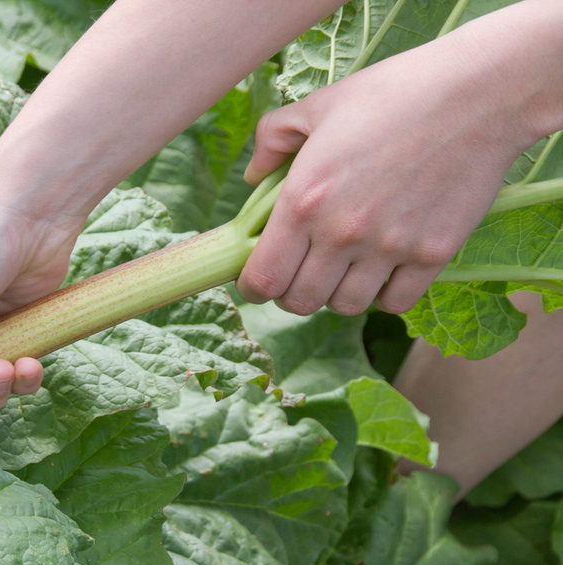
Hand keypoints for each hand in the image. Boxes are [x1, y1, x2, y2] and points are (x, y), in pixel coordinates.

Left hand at [237, 14, 545, 315]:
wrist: (477, 93)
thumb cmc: (392, 93)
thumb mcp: (318, 106)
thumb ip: (272, 140)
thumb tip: (251, 176)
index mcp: (303, 199)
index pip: (262, 279)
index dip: (253, 287)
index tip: (259, 281)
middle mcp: (341, 232)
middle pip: (300, 302)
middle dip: (293, 293)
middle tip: (303, 273)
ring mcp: (389, 247)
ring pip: (345, 307)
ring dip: (338, 294)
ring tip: (345, 269)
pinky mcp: (432, 253)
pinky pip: (394, 303)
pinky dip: (384, 295)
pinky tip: (385, 270)